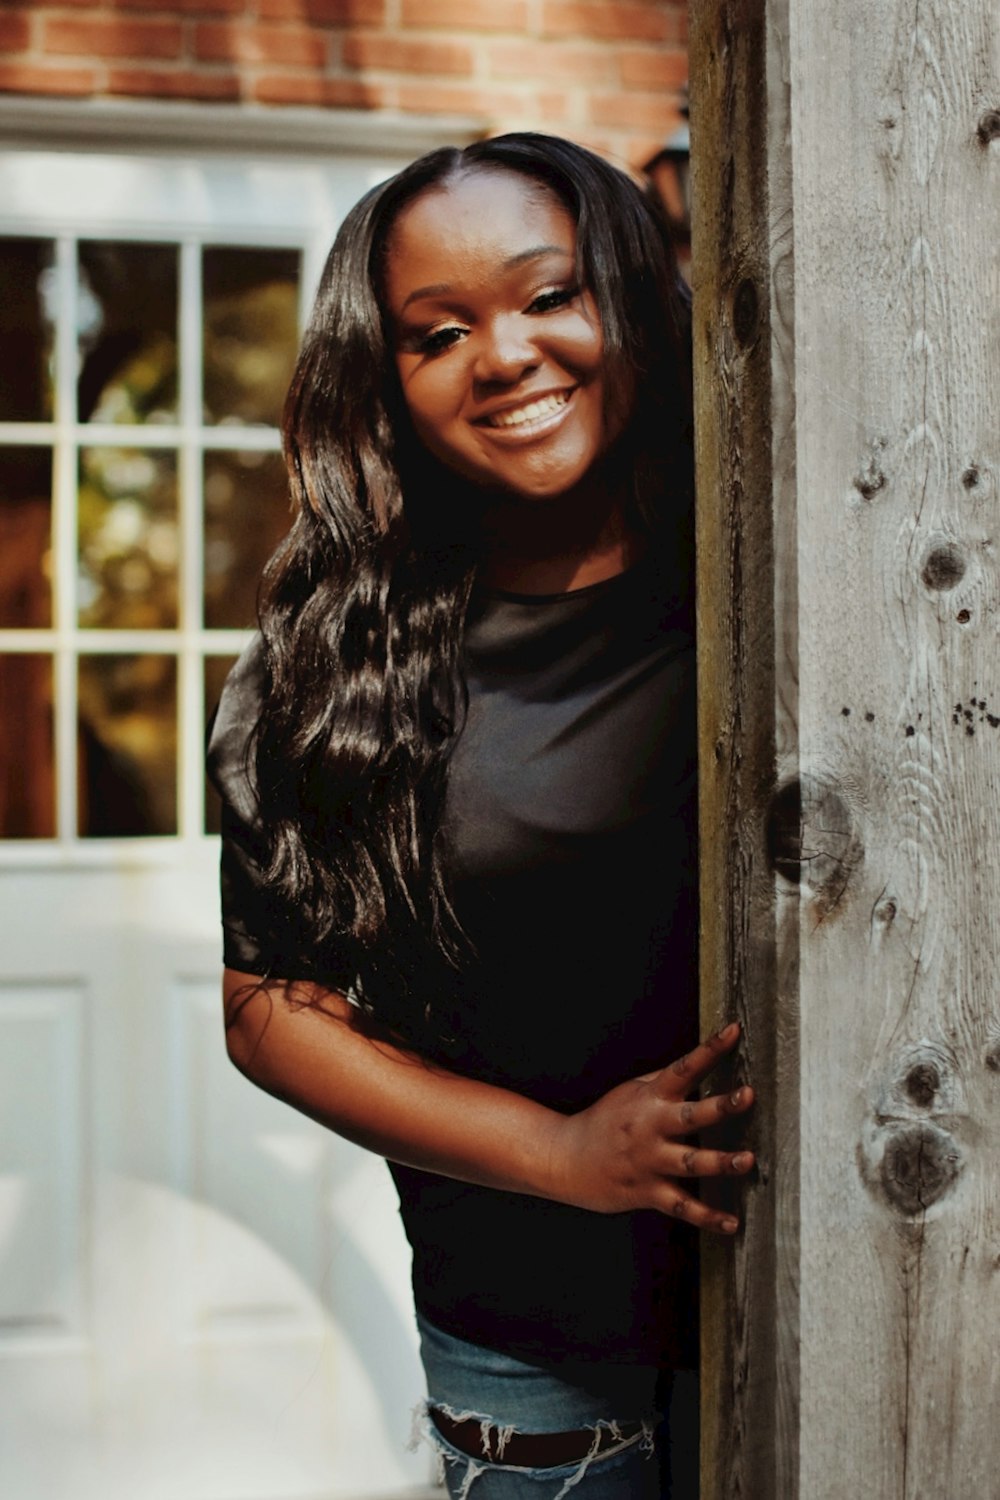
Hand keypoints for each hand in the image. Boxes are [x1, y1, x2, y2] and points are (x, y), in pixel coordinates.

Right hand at [549, 1021, 754, 1231]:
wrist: (565, 1159)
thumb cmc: (605, 1121)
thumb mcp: (631, 1092)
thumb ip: (665, 1081)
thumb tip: (699, 1061)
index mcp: (650, 1098)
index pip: (684, 1067)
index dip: (710, 1049)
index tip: (734, 1031)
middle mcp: (651, 1127)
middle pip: (690, 1115)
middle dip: (720, 1107)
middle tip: (747, 1096)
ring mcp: (650, 1161)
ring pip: (690, 1162)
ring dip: (720, 1162)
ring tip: (748, 1160)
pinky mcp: (648, 1192)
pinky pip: (681, 1207)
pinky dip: (707, 1217)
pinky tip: (732, 1223)